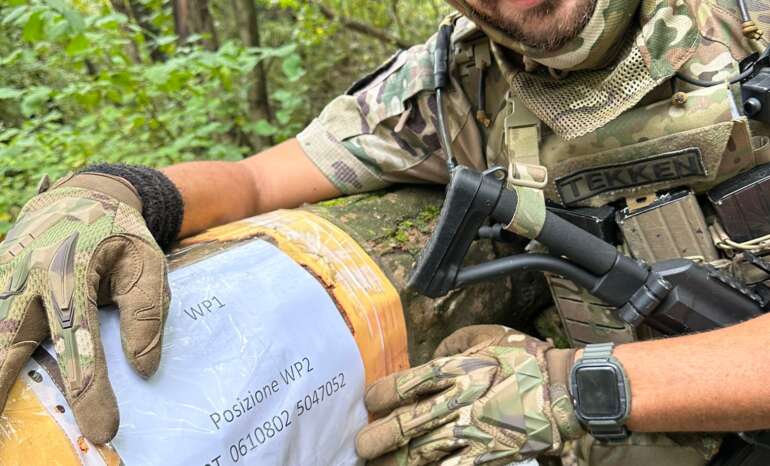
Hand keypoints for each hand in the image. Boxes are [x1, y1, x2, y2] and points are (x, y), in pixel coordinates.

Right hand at [0, 173, 169, 442]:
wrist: (81, 197)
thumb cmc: (119, 235)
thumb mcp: (148, 262)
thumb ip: (147, 312)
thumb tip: (143, 369)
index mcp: (70, 269)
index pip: (79, 341)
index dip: (91, 390)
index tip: (103, 430)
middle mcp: (25, 277)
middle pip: (10, 342)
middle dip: (3, 389)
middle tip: (3, 440)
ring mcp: (2, 280)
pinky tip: (1, 375)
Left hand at [356, 325, 583, 464]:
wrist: (564, 389)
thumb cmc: (526, 358)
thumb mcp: (488, 334)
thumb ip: (454, 342)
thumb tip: (431, 352)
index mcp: (456, 368)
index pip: (405, 384)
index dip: (380, 395)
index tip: (369, 400)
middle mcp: (457, 400)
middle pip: (405, 423)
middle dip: (378, 437)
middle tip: (361, 444)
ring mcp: (472, 430)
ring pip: (421, 451)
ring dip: (395, 461)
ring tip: (376, 464)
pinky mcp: (488, 454)